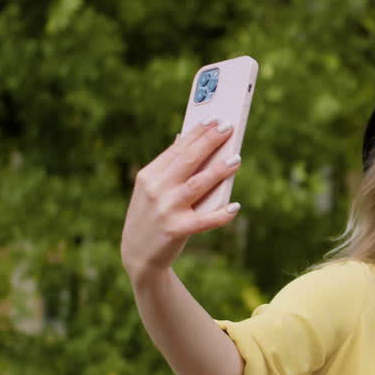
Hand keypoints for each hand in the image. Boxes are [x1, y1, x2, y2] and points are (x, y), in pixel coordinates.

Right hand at [121, 120, 243, 281]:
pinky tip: (235, 206)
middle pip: (188, 160)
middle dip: (209, 142)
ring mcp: (165, 210)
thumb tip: (183, 137)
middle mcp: (156, 189)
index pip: (177, 149)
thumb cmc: (151, 217)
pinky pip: (203, 221)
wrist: (137, 255)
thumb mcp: (151, 190)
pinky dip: (220, 215)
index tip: (214, 119)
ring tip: (236, 159)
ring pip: (197, 185)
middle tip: (228, 127)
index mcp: (149, 176)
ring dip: (219, 171)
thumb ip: (168, 168)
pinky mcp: (175, 230)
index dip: (197, 133)